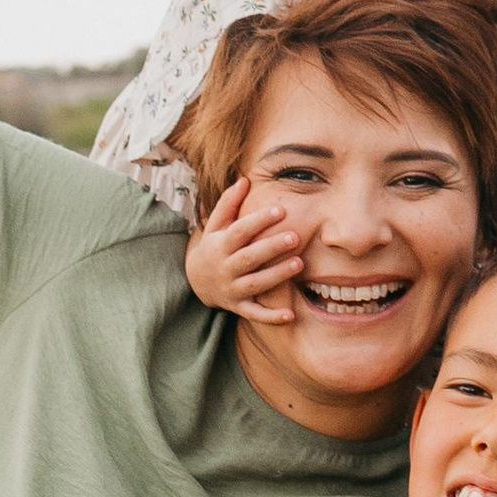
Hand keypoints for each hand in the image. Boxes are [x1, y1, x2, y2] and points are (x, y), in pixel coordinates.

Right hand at [185, 178, 302, 323]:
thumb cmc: (214, 246)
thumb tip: (244, 179)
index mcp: (221, 245)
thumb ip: (228, 203)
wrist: (196, 282)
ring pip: (255, 284)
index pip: (240, 231)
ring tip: (299, 264)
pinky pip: (255, 313)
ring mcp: (232, 289)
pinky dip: (271, 317)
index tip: (280, 209)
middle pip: (249, 257)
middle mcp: (225, 268)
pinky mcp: (238, 306)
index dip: (259, 221)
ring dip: (277, 275)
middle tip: (295, 237)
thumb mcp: (215, 225)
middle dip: (271, 248)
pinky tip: (290, 316)